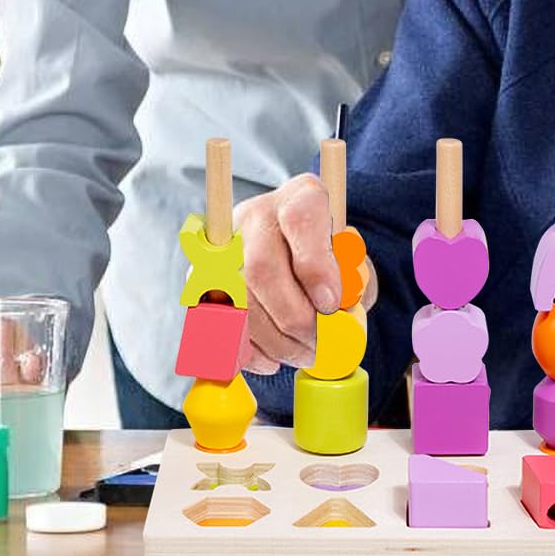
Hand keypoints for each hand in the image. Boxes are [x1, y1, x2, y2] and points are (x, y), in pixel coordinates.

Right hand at [234, 176, 377, 374]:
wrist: (296, 252)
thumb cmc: (331, 258)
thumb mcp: (352, 259)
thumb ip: (352, 279)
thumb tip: (342, 312)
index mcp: (301, 196)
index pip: (301, 220)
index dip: (315, 266)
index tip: (332, 305)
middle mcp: (257, 214)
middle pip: (262, 267)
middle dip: (294, 317)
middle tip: (319, 345)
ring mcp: (225, 246)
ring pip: (238, 300)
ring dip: (274, 340)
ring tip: (303, 355)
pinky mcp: (202, 279)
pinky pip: (217, 322)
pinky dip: (246, 350)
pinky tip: (273, 360)